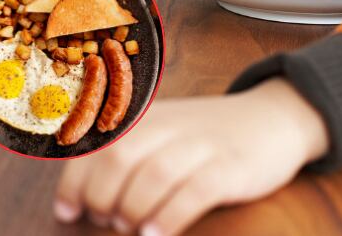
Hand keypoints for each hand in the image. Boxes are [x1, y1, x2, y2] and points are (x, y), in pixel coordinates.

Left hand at [53, 78, 329, 235]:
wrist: (274, 117)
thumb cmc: (208, 137)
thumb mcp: (166, 132)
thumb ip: (129, 154)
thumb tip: (83, 200)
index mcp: (149, 117)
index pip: (98, 145)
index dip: (74, 180)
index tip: (67, 211)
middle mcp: (172, 125)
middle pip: (119, 157)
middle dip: (102, 197)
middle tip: (106, 221)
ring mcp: (203, 144)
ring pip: (154, 174)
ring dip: (133, 208)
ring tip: (131, 229)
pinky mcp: (232, 166)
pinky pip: (195, 191)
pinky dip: (170, 216)